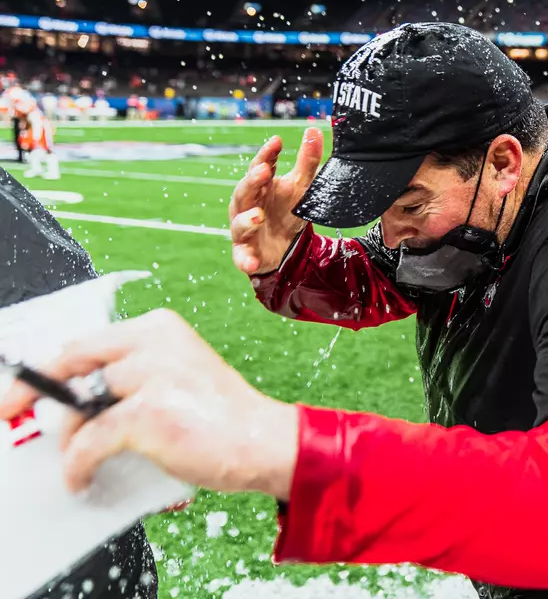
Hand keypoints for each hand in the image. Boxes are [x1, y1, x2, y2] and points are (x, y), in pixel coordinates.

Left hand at [0, 310, 298, 496]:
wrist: (264, 441)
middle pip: (72, 362)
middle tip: (15, 413)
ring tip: (79, 461)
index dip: (48, 367)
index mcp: (161, 328)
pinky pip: (89, 442)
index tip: (23, 389)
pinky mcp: (148, 412)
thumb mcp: (176, 377)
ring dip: (70, 439)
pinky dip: (77, 466)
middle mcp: (156, 341)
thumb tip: (75, 402)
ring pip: (80, 406)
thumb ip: (131, 378)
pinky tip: (82, 478)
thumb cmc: (222, 418)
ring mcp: (152, 374)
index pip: (87, 341)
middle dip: (37, 392)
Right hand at [230, 128, 323, 273]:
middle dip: (252, 181)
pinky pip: (242, 257)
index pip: (261, 166)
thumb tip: (314, 130)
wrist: (284, 249)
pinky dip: (245, 259)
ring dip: (247, 219)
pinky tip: (251, 262)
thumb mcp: (301, 186)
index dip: (267, 154)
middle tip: (263, 171)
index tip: (277, 141)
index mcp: (261, 186)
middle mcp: (247, 205)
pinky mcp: (245, 253)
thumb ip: (307, 161)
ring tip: (259, 216)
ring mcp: (244, 229)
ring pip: (240, 222)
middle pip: (245, 190)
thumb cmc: (286, 211)